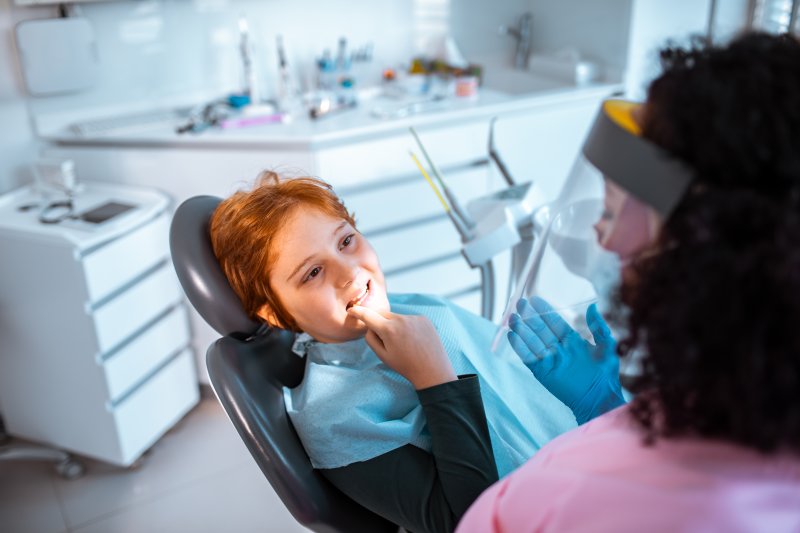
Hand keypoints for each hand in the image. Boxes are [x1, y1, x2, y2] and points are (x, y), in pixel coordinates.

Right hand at [347, 305, 455, 389]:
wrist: (433, 370)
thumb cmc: (405, 366)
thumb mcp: (383, 355)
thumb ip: (371, 339)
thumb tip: (369, 326)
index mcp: (388, 329)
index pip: (368, 315)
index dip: (358, 312)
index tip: (352, 310)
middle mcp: (401, 319)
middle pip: (382, 314)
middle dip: (379, 322)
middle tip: (385, 339)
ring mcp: (414, 317)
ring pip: (396, 317)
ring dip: (394, 325)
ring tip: (404, 343)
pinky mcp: (424, 319)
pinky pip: (409, 319)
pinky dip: (407, 326)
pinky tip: (414, 340)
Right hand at [507, 297, 624, 423]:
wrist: (600, 398)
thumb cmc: (606, 374)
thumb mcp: (607, 345)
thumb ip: (598, 326)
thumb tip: (592, 306)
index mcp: (571, 340)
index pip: (554, 322)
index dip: (544, 310)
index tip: (534, 299)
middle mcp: (558, 348)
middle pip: (540, 329)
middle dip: (529, 316)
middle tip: (520, 304)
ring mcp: (549, 359)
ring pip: (532, 341)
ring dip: (521, 329)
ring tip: (512, 318)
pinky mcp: (542, 371)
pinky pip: (528, 357)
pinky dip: (519, 347)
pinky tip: (512, 336)